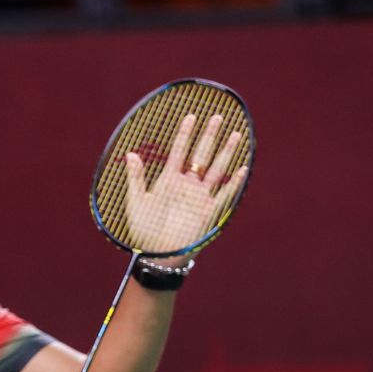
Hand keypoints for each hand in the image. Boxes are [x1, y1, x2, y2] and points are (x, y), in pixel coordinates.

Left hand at [124, 113, 248, 252]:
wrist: (156, 255)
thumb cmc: (143, 229)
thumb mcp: (136, 202)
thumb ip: (136, 178)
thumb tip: (130, 154)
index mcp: (168, 180)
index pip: (179, 151)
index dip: (185, 134)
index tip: (191, 116)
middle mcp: (186, 185)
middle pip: (201, 155)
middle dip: (209, 136)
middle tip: (218, 117)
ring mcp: (199, 197)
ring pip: (216, 169)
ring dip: (226, 152)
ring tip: (236, 134)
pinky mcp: (208, 212)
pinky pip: (224, 194)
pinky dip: (232, 182)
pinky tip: (242, 168)